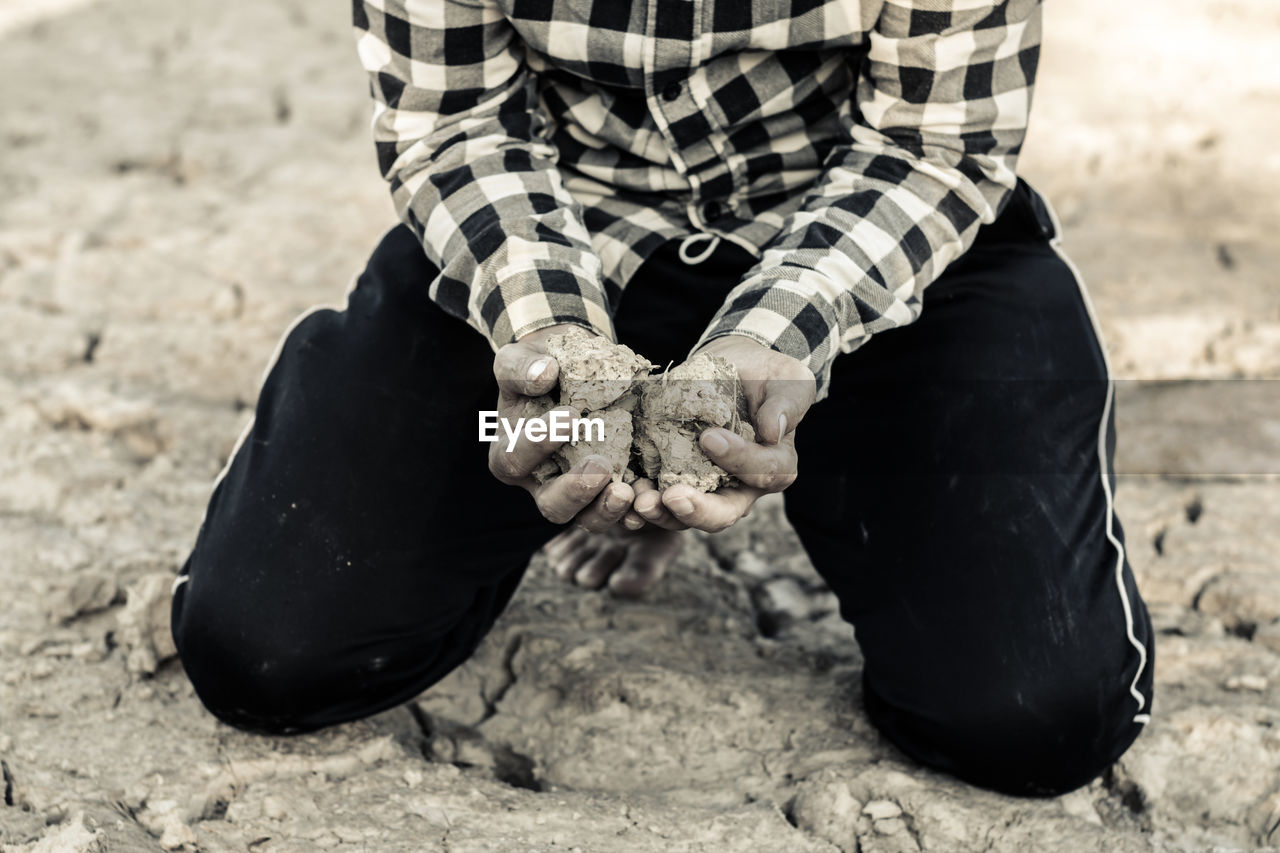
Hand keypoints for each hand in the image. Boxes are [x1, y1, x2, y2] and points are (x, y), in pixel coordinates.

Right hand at [489, 324, 635, 530]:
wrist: (573, 373)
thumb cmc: (540, 368)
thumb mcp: (518, 360)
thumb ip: (521, 367)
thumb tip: (543, 374)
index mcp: (510, 455)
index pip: (516, 459)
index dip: (540, 442)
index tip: (571, 415)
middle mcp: (541, 483)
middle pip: (552, 505)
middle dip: (575, 490)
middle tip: (600, 465)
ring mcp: (577, 494)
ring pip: (587, 518)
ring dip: (606, 509)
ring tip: (626, 491)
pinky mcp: (609, 492)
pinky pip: (621, 512)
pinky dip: (635, 509)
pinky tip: (647, 497)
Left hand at [632, 335, 814, 532]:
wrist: (734, 369)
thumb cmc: (768, 377)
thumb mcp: (788, 382)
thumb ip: (785, 405)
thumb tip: (773, 431)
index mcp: (773, 469)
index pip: (762, 474)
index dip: (739, 460)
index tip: (710, 437)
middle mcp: (739, 488)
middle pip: (721, 513)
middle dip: (695, 510)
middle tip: (672, 497)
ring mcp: (703, 487)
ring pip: (684, 515)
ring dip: (660, 512)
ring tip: (639, 501)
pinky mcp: (673, 476)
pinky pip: (656, 497)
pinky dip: (639, 499)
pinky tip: (623, 492)